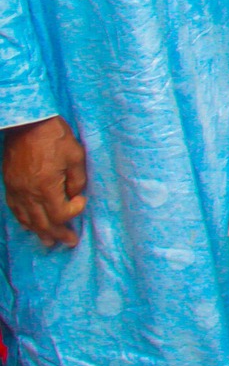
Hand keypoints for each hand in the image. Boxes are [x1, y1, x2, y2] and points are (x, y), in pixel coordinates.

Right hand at [5, 117, 85, 245]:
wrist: (27, 123)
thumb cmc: (54, 137)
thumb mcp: (75, 156)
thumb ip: (77, 180)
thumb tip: (75, 194)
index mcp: (46, 187)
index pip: (59, 214)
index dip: (72, 213)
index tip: (81, 202)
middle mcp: (28, 193)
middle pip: (42, 222)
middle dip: (58, 234)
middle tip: (69, 242)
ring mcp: (16, 189)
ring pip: (27, 219)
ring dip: (39, 232)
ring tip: (49, 242)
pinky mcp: (10, 184)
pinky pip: (15, 208)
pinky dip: (23, 220)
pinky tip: (30, 225)